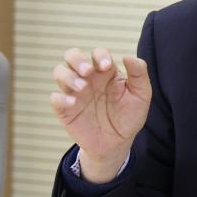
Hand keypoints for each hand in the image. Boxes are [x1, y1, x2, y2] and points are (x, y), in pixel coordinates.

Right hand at [50, 47, 151, 181]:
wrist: (117, 144)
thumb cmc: (129, 116)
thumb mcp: (141, 95)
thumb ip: (139, 74)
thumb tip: (128, 56)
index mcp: (105, 71)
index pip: (98, 53)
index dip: (100, 55)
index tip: (107, 66)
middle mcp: (88, 78)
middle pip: (72, 55)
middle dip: (77, 59)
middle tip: (87, 71)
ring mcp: (75, 92)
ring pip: (60, 72)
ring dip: (68, 76)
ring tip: (82, 88)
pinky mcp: (65, 109)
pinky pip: (55, 98)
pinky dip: (60, 98)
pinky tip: (73, 103)